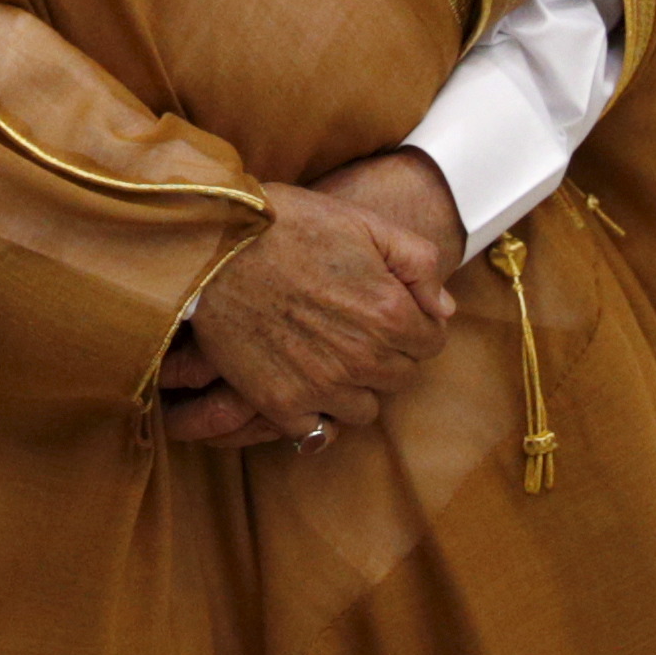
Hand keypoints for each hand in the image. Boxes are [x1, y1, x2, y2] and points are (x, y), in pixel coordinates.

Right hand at [164, 170, 456, 446]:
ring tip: (329, 355)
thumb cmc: (287, 224)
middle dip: (388, 353)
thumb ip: (417, 263)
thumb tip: (444, 308)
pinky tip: (304, 385)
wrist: (211, 245)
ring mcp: (322, 386)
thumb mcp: (363, 223)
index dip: (414, 323)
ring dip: (356, 386)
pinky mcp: (281, 404)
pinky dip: (317, 415)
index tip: (388, 309)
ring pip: (365, 407)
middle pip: (401, 375)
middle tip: (355, 327)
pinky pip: (318, 432)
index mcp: (390, 313)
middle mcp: (363, 358)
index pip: (432, 341)